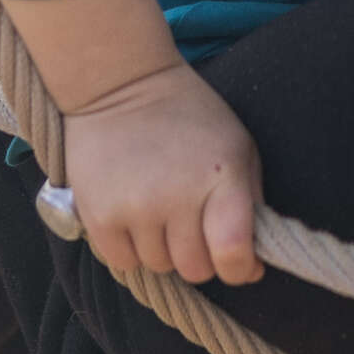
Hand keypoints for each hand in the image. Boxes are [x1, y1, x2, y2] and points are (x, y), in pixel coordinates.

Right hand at [61, 62, 267, 287]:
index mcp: (221, 175)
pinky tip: (132, 214)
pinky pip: (124, 263)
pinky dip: (130, 248)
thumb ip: (251, 201)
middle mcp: (177, 196)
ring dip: (163, 248)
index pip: (233, 253)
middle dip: (199, 254)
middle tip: (190, 221)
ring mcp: (136, 207)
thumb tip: (254, 265)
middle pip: (195, 269)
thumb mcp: (236, 145)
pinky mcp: (99, 216)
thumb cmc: (187, 116)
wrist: (118, 83)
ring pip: (159, 266)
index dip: (240, 267)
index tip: (238, 260)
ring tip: (158, 207)